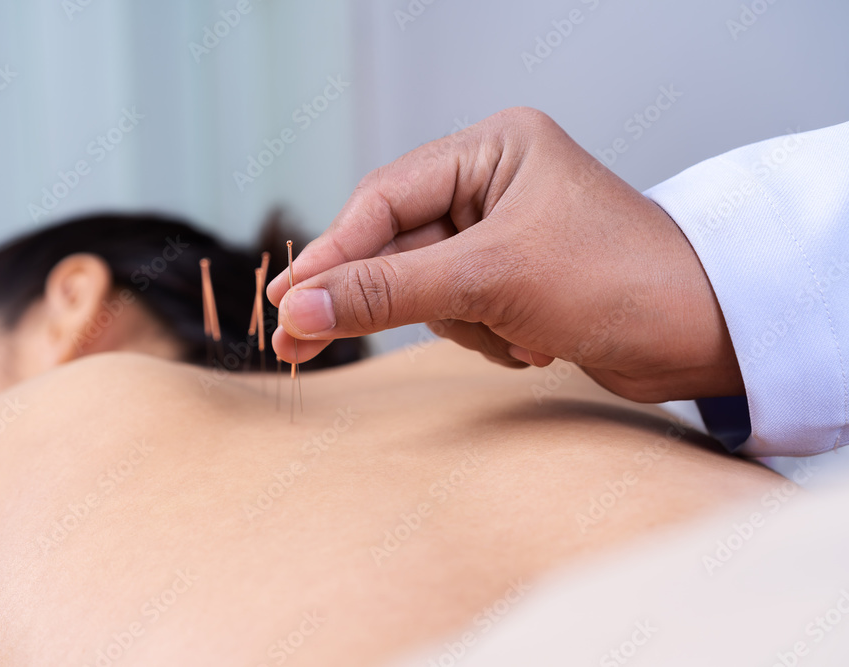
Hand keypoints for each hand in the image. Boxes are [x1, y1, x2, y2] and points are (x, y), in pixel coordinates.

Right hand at [267, 107, 742, 401]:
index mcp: (493, 148)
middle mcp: (494, 182)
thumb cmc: (620, 279)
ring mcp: (502, 233)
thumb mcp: (490, 278)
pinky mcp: (514, 279)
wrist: (705, 335)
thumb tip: (302, 308)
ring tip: (516, 334)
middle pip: (397, 244)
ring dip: (460, 325)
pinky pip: (458, 311)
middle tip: (301, 342)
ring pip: (424, 286)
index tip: (286, 302)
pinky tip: (533, 342)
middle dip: (386, 298)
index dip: (331, 254)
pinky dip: (484, 337)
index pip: (385, 198)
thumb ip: (387, 291)